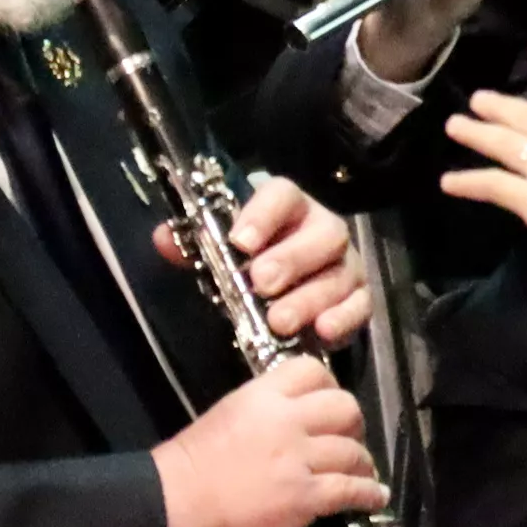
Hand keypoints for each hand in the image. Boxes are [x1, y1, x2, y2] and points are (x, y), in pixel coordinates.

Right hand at [153, 357, 384, 526]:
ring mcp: (298, 459)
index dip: (330, 386)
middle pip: (345, 407)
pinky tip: (374, 497)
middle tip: (350, 439)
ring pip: (353, 450)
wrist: (175, 500)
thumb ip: (265, 410)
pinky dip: (369, 493)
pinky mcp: (305, 496)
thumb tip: (294, 415)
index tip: (331, 404)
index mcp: (263, 396)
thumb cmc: (192, 462)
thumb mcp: (228, 414)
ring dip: (363, 462)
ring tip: (363, 472)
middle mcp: (286, 421)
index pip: (312, 371)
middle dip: (354, 423)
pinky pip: (350, 489)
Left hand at [158, 176, 369, 349]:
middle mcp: (324, 231)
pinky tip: (322, 331)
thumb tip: (164, 239)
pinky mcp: (360, 298)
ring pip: (341, 274)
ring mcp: (347, 265)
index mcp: (289, 209)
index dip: (264, 214)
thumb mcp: (219, 253)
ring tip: (279, 322)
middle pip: (324, 234)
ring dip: (310, 298)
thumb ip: (192, 245)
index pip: (283, 195)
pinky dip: (344, 318)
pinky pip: (362, 306)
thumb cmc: (251, 265)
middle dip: (292, 259)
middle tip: (261, 284)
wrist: (289, 293)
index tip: (240, 241)